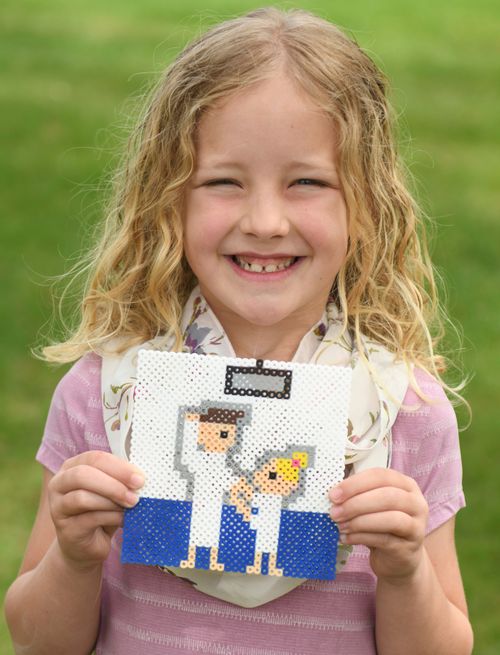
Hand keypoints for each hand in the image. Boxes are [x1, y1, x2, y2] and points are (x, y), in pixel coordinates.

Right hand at [48, 451, 144, 569]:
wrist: (88, 545)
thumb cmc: (102, 511)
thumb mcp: (112, 490)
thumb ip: (120, 480)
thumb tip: (139, 477)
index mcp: (72, 466)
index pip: (94, 458)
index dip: (119, 467)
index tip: (140, 478)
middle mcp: (59, 483)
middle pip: (83, 475)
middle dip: (113, 484)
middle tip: (136, 494)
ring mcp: (58, 506)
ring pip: (82, 497)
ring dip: (112, 501)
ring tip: (131, 506)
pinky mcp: (64, 528)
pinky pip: (88, 518)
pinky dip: (111, 517)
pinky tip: (123, 519)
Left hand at [329, 468, 427, 581]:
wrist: (399, 559)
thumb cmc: (382, 525)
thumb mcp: (372, 505)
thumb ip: (358, 495)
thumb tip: (333, 493)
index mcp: (405, 484)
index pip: (380, 476)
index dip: (355, 483)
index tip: (333, 494)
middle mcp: (416, 502)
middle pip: (386, 496)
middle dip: (355, 503)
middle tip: (334, 512)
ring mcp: (417, 525)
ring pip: (389, 518)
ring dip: (359, 521)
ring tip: (339, 526)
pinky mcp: (410, 547)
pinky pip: (384, 539)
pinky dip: (361, 537)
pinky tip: (346, 538)